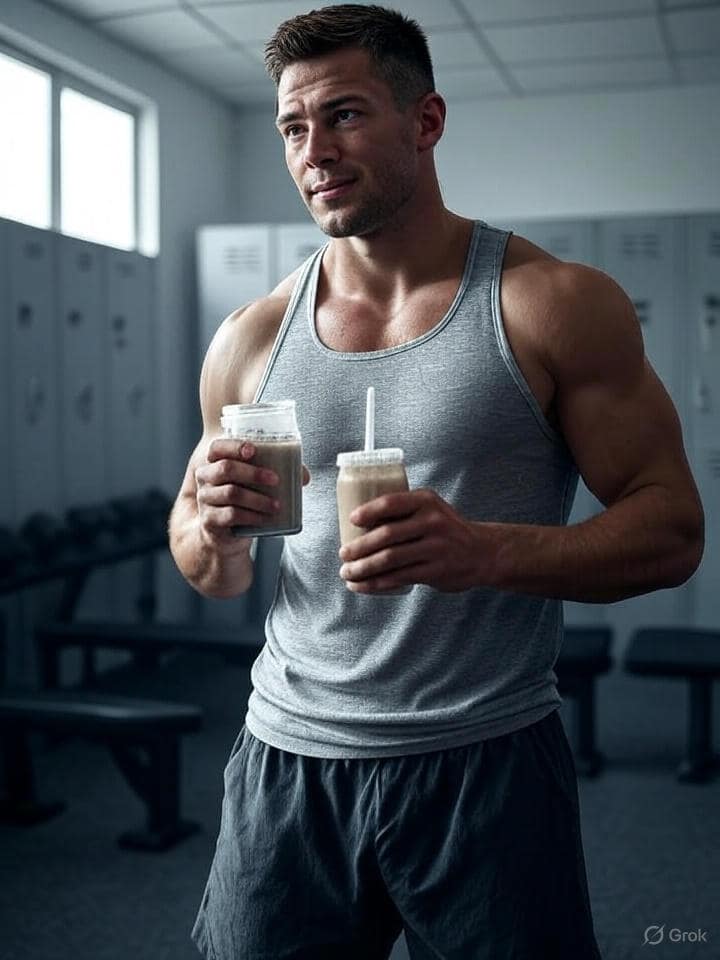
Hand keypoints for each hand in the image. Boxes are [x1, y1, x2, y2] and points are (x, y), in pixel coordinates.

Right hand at [195, 439, 309, 547]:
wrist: (226, 534)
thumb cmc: (243, 499)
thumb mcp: (254, 484)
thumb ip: (276, 473)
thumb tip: (303, 476)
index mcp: (214, 462)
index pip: (218, 447)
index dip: (234, 446)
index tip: (253, 450)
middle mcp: (205, 478)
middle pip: (225, 468)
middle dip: (253, 472)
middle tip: (276, 480)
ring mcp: (205, 499)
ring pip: (231, 493)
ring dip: (258, 499)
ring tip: (277, 505)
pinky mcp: (209, 520)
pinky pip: (231, 515)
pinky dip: (252, 515)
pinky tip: (266, 518)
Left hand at [338, 489, 492, 592]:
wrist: (483, 553)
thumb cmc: (446, 530)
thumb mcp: (431, 510)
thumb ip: (403, 511)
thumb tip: (358, 523)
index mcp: (426, 501)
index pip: (391, 502)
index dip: (368, 511)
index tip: (351, 521)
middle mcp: (432, 522)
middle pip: (386, 534)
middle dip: (359, 547)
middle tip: (343, 554)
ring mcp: (436, 547)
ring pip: (390, 559)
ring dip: (363, 568)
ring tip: (347, 573)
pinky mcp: (436, 571)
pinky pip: (399, 577)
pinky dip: (376, 583)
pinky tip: (362, 586)